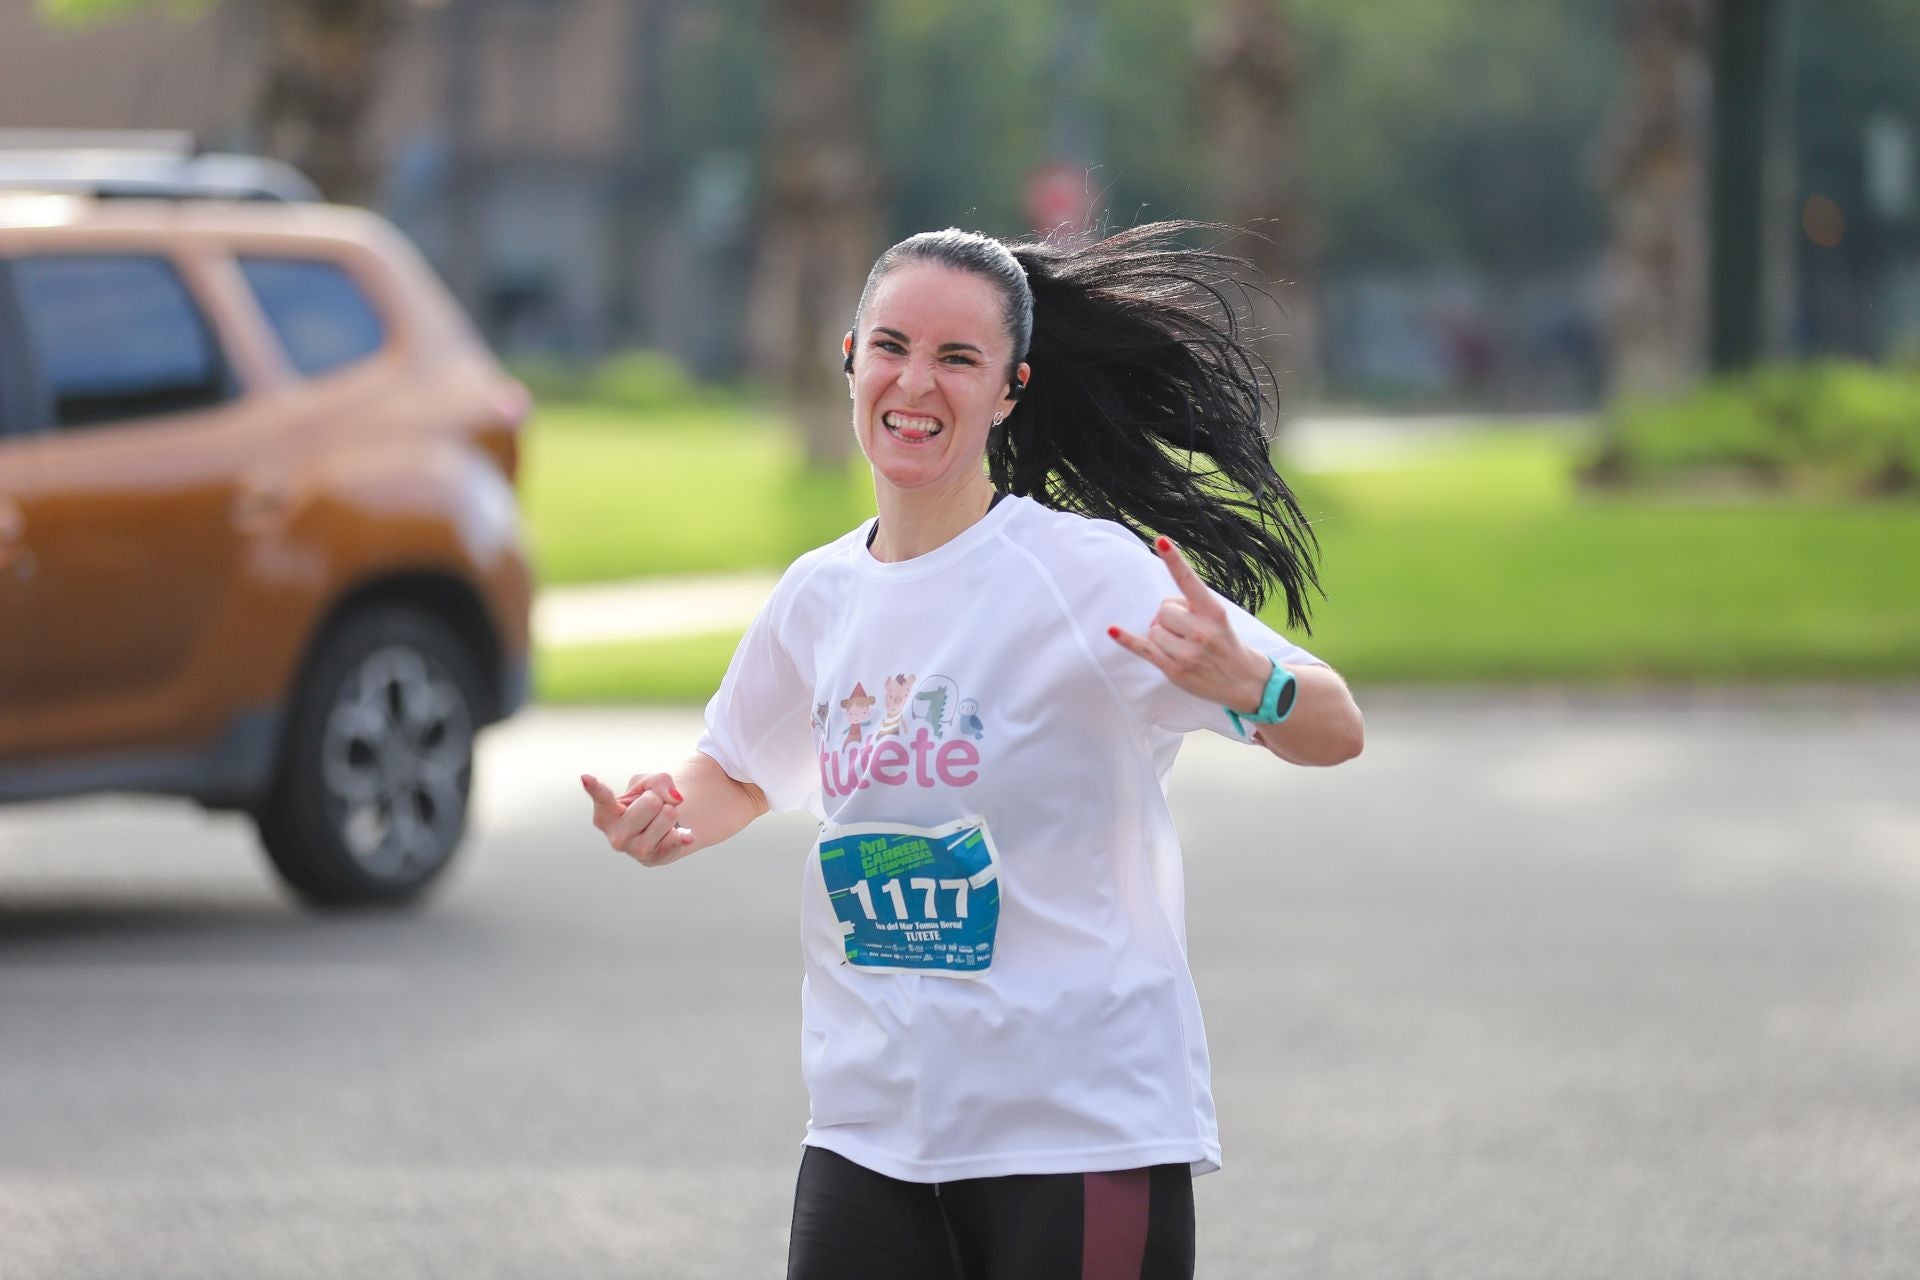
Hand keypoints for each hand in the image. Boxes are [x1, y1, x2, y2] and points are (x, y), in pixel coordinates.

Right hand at [582, 771, 695, 867]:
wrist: (665, 825)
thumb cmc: (650, 800)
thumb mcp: (651, 782)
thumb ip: (660, 782)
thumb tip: (674, 800)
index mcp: (606, 814)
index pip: (602, 798)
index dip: (595, 787)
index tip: (586, 778)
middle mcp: (615, 836)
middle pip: (652, 802)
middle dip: (659, 799)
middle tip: (653, 810)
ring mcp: (634, 851)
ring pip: (668, 816)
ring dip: (671, 813)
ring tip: (660, 821)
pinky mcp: (653, 860)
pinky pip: (676, 839)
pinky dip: (683, 835)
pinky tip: (683, 835)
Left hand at [1108, 536, 1270, 711]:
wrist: (1244, 682)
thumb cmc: (1227, 643)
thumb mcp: (1218, 619)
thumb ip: (1192, 607)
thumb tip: (1159, 614)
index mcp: (1214, 613)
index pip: (1189, 582)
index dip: (1174, 560)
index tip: (1161, 540)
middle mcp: (1201, 632)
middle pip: (1164, 609)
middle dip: (1170, 617)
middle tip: (1187, 631)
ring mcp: (1187, 653)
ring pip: (1153, 629)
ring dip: (1162, 634)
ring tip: (1183, 646)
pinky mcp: (1174, 670)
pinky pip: (1143, 649)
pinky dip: (1126, 639)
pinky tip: (1113, 629)